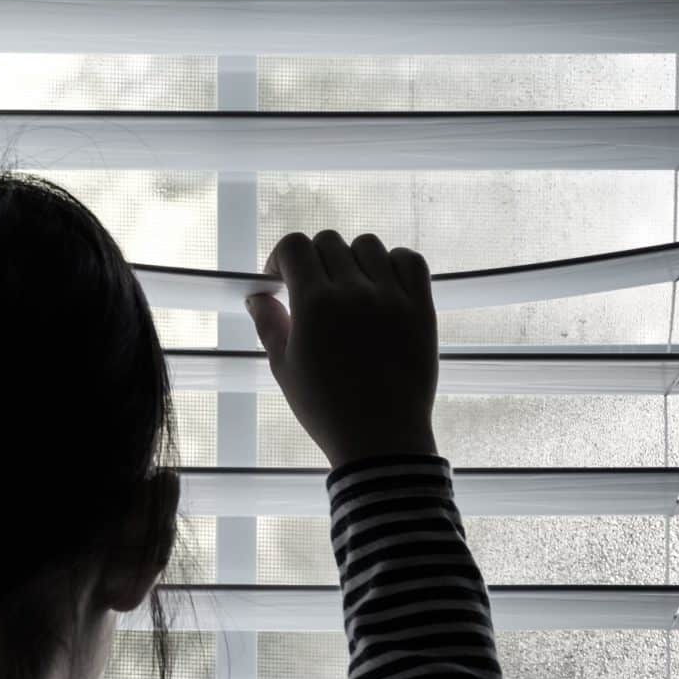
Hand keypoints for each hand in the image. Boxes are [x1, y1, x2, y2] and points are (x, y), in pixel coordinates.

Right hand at [245, 230, 439, 467]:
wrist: (381, 437)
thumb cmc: (325, 408)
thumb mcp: (283, 367)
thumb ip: (269, 324)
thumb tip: (257, 296)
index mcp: (314, 304)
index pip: (294, 246)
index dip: (280, 258)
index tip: (279, 279)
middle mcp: (354, 292)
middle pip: (328, 241)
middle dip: (312, 260)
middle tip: (311, 288)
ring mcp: (392, 297)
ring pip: (368, 245)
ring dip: (351, 259)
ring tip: (348, 287)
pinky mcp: (421, 308)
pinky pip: (410, 261)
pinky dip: (393, 262)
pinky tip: (381, 283)